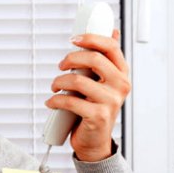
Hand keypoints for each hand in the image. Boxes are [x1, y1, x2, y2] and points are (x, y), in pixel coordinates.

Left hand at [45, 30, 129, 161]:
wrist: (94, 141)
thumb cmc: (95, 108)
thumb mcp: (102, 82)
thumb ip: (104, 60)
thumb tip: (111, 31)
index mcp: (121, 73)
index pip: (110, 47)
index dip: (90, 38)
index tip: (73, 39)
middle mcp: (120, 86)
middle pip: (93, 59)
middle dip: (70, 59)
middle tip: (60, 67)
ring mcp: (111, 101)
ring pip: (77, 81)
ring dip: (58, 82)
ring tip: (54, 88)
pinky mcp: (98, 116)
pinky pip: (70, 101)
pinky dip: (55, 101)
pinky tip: (51, 102)